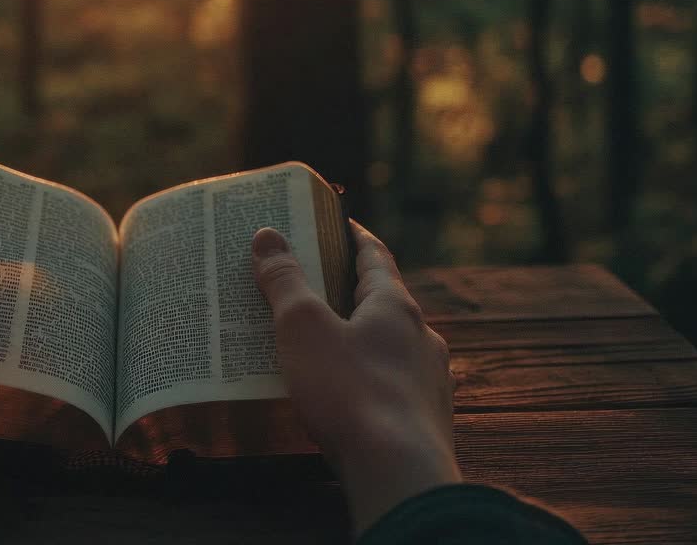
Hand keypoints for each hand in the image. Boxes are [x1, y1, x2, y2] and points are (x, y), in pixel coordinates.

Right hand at [252, 221, 459, 534]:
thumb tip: (268, 235)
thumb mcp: (303, 328)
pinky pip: (391, 388)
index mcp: (396, 307)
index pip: (375, 257)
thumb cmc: (349, 392)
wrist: (398, 473)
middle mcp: (422, 339)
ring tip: (322, 346)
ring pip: (390, 349)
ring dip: (359, 341)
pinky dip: (366, 381)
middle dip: (349, 293)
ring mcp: (429, 382)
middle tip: (314, 285)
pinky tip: (344, 398)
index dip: (352, 237)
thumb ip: (285, 282)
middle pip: (383, 303)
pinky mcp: (425, 421)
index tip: (336, 223)